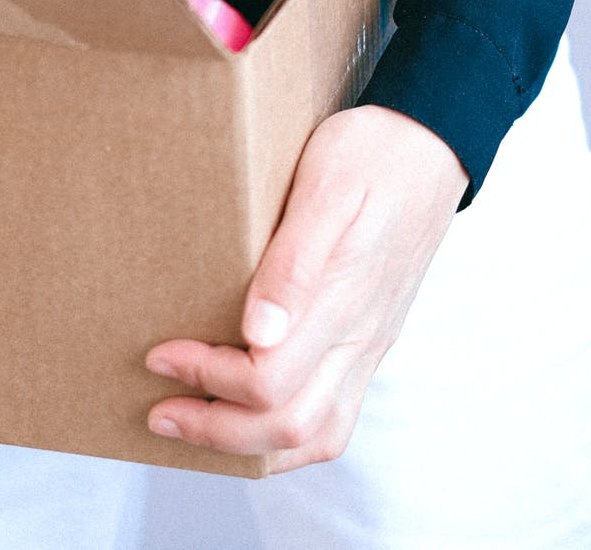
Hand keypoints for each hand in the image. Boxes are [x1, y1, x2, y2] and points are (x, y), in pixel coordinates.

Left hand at [143, 104, 467, 471]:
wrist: (431, 145)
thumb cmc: (371, 155)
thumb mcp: (325, 187)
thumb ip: (294, 264)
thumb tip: (258, 335)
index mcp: (344, 300)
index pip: (268, 381)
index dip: (205, 378)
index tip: (159, 354)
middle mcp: (362, 337)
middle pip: (290, 427)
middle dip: (215, 430)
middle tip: (158, 409)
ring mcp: (371, 345)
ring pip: (317, 436)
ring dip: (249, 445)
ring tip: (194, 424)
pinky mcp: (372, 342)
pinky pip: (335, 418)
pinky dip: (287, 437)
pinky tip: (249, 417)